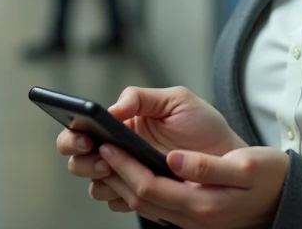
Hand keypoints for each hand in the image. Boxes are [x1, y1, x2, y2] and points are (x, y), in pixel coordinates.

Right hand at [59, 87, 248, 215]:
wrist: (229, 159)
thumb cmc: (203, 126)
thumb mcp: (177, 101)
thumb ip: (142, 97)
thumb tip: (112, 110)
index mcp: (120, 126)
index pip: (80, 130)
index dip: (73, 135)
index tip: (85, 136)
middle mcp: (118, 152)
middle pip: (79, 160)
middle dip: (82, 159)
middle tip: (101, 154)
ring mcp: (129, 177)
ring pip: (96, 185)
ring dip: (100, 179)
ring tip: (117, 169)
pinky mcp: (144, 198)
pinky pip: (119, 203)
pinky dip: (121, 196)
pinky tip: (135, 187)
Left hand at [95, 143, 289, 227]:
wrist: (286, 197)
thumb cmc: (268, 176)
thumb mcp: (244, 167)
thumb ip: (206, 166)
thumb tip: (173, 159)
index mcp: (201, 205)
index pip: (148, 188)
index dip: (125, 166)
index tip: (109, 144)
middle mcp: (191, 219)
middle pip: (138, 199)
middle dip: (114, 174)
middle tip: (96, 148)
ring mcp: (190, 221)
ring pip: (143, 205)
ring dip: (120, 183)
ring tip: (105, 158)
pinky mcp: (192, 215)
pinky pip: (155, 206)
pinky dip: (136, 189)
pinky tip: (129, 171)